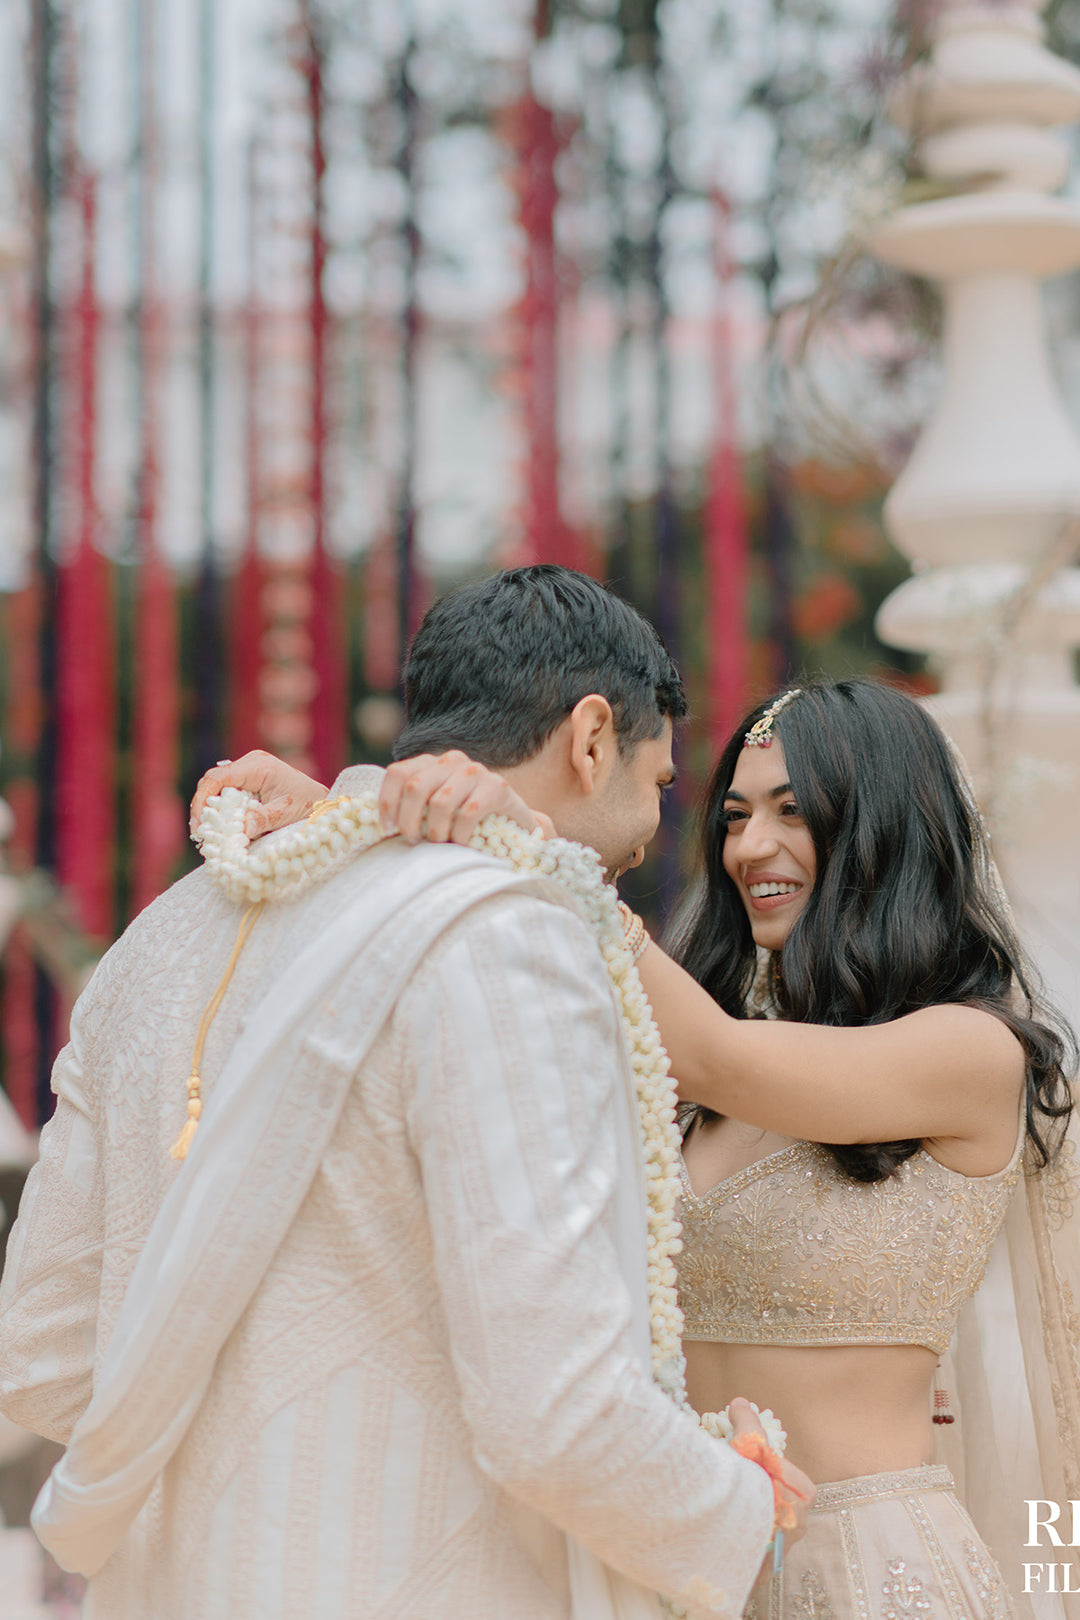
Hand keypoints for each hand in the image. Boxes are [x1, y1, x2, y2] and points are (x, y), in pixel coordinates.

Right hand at [189, 751, 329, 841]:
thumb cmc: (308, 804)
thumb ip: (264, 818)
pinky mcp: (248, 782)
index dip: (203, 800)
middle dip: (204, 808)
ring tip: (208, 834)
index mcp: (258, 766)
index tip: (199, 824)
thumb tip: (244, 828)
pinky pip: (227, 794)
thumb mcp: (286, 813)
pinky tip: (222, 828)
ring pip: (218, 789)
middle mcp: (250, 764)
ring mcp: (248, 772)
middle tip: (200, 834)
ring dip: (212, 811)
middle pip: (213, 783)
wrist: (322, 803)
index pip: (218, 778)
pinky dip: (223, 811)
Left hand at [379, 751, 554, 844]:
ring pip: (441, 802)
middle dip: (409, 821)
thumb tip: (373, 826)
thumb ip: (411, 807)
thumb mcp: (434, 808)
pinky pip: (469, 814)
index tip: (387, 828)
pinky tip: (460, 843)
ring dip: (436, 831)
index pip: (398, 773)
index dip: (387, 801)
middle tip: (414, 840)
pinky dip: (460, 835)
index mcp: (432, 762)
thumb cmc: (464, 820)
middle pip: (416, 787)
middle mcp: (452, 760)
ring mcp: (476, 772)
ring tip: (440, 843)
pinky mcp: (498, 788)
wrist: (514, 823)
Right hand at [727, 1397, 813, 1585]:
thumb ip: (747, 1421)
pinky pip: (756, 1561)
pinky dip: (743, 1553)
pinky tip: (726, 1541)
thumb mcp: (748, 1440)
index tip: (749, 1470)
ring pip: (769, 1535)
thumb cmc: (747, 1475)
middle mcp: (801, 1523)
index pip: (791, 1481)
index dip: (769, 1474)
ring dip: (752, 1529)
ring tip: (727, 1518)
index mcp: (804, 1492)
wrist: (732, 1518)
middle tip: (736, 1494)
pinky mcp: (766, 1570)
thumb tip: (740, 1401)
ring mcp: (784, 1549)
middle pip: (781, 1509)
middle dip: (762, 1503)